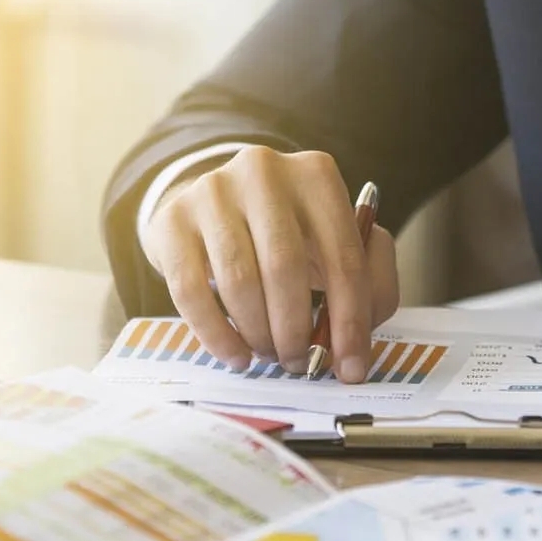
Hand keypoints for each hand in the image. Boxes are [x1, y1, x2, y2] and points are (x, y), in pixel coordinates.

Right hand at [141, 147, 399, 381]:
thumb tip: (354, 347)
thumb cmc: (289, 235)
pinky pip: (191, 291)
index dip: (351, 320)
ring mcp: (212, 191)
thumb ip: (369, 283)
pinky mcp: (172, 221)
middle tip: (300, 364)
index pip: (345, 256)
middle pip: (285, 267)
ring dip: (259, 334)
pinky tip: (237, 355)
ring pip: (238, 281)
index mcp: (317, 175)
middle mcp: (264, 171)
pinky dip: (218, 335)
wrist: (216, 206)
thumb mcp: (337, 243)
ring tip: (269, 354)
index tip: (351, 368)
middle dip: (296, 331)